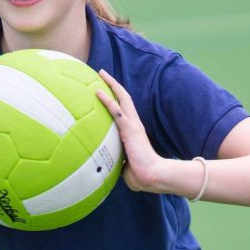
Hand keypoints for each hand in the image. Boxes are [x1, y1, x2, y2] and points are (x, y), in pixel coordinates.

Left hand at [96, 70, 163, 192]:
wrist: (152, 176)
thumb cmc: (141, 174)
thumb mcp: (126, 165)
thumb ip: (118, 161)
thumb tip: (108, 167)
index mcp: (134, 131)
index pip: (124, 110)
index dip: (116, 98)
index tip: (106, 90)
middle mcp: (134, 124)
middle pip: (124, 98)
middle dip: (113, 84)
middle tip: (102, 73)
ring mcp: (133, 125)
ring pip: (122, 99)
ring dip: (111, 85)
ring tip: (101, 73)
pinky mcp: (129, 129)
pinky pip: (116, 110)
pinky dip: (107, 100)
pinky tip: (97, 91)